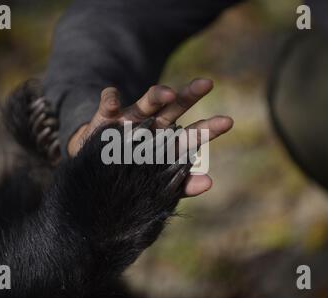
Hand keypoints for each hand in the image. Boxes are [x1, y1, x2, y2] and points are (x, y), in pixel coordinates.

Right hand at [67, 78, 232, 196]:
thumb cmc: (133, 175)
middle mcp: (153, 125)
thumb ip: (182, 184)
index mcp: (167, 143)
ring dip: (157, 95)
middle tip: (206, 83)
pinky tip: (113, 100)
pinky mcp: (106, 117)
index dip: (208, 128)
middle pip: (174, 107)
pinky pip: (108, 105)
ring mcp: (130, 119)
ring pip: (146, 101)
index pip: (191, 134)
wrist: (99, 171)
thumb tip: (209, 183)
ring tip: (168, 94)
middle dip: (189, 95)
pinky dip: (110, 100)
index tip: (228, 122)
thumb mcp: (157, 183)